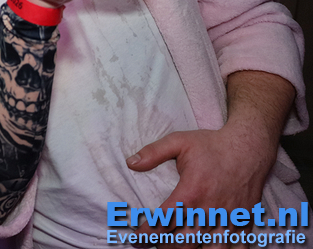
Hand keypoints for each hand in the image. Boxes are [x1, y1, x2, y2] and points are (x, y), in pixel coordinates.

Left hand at [127, 123, 274, 248]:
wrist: (249, 147)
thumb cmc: (212, 145)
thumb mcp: (179, 141)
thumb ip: (153, 152)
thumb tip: (130, 162)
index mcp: (191, 192)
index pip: (164, 221)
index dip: (148, 234)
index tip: (138, 240)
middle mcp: (209, 210)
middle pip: (184, 242)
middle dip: (165, 247)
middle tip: (155, 245)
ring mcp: (228, 219)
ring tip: (175, 248)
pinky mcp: (243, 223)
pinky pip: (235, 248)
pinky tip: (208, 248)